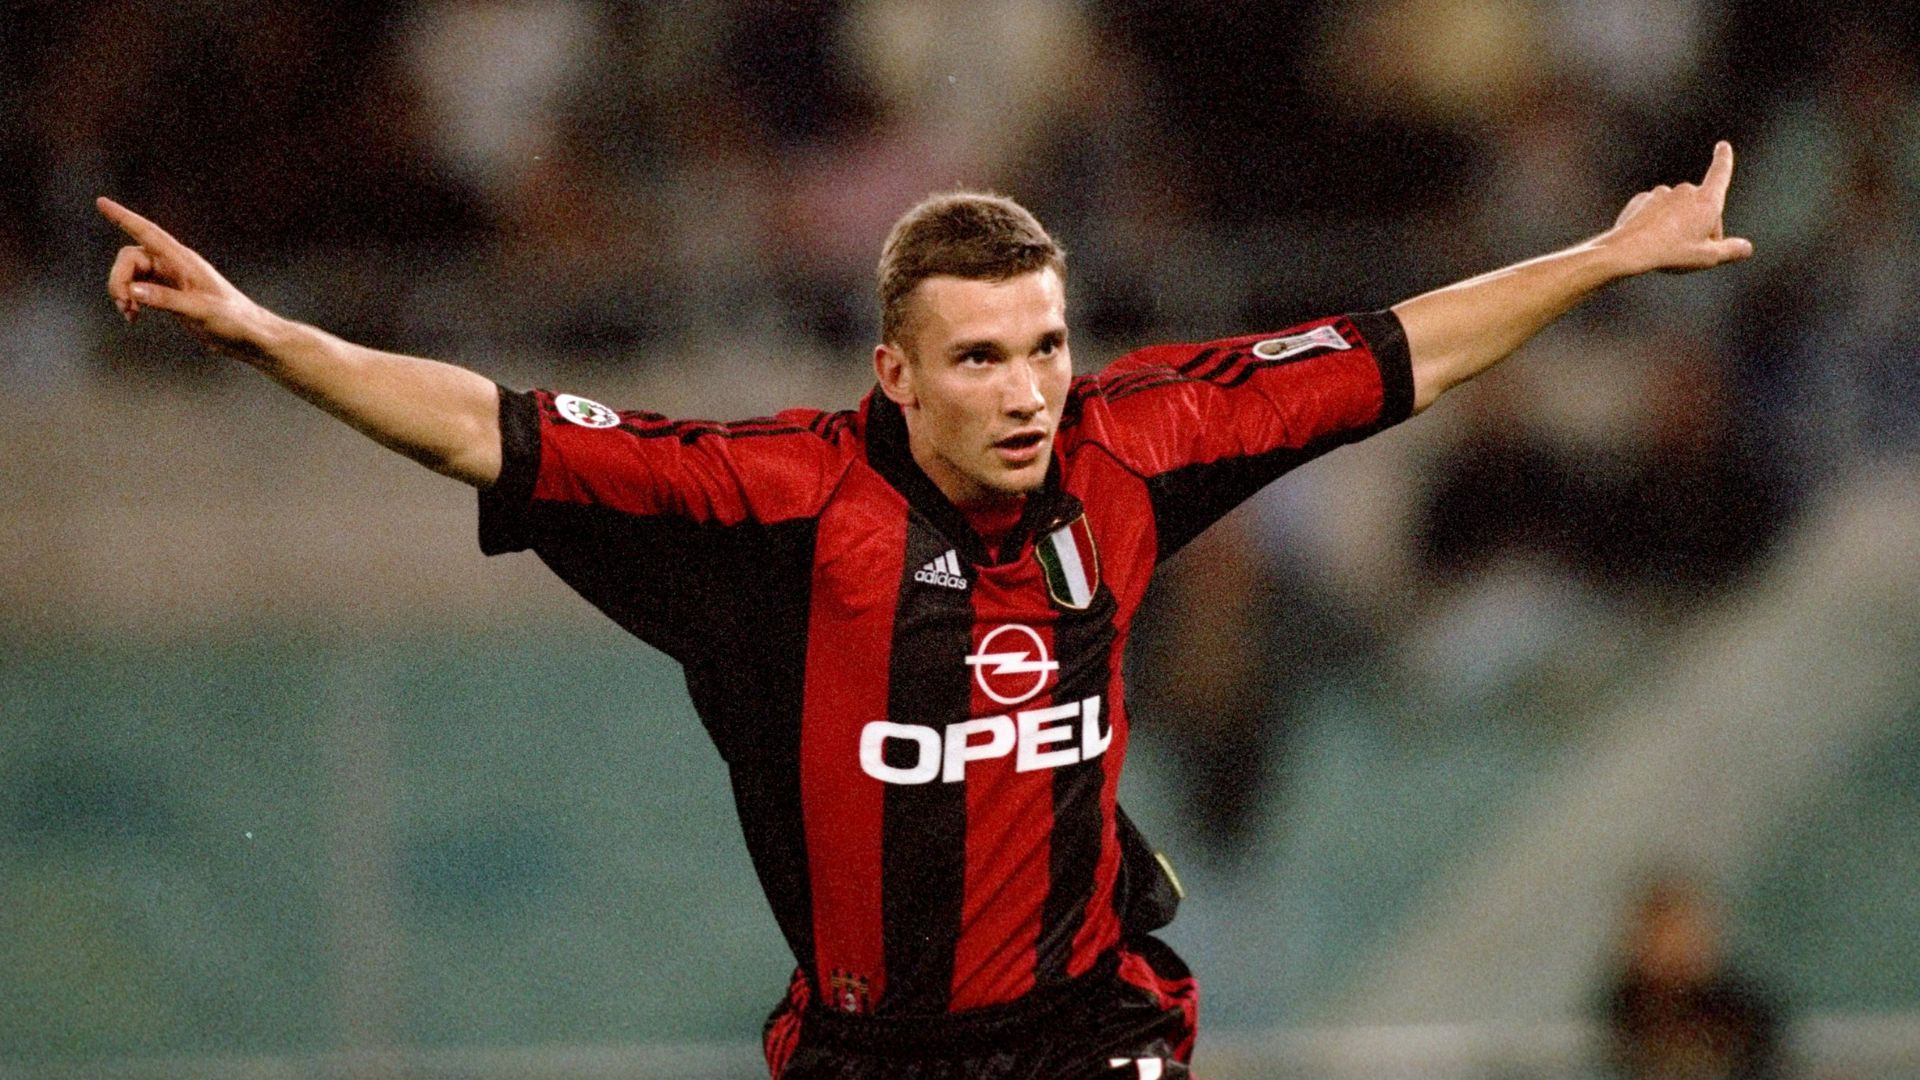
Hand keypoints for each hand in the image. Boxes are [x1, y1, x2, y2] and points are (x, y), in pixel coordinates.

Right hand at [99, 197, 276, 355]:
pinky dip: (131, 300)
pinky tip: (132, 317)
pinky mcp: (171, 295)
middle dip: (119, 278)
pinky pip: (139, 288)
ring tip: (129, 313)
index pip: (147, 232)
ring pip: (132, 274)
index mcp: (183, 261)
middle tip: (124, 304)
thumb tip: (134, 290)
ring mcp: (172, 279)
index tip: (101, 202)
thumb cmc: (233, 321)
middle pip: (130, 257)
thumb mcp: (200, 311)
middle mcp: (175, 265)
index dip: (123, 217)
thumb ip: (166, 300)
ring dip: (123, 291)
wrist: (250, 337)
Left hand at [1600, 141, 1753, 275]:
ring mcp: (1661, 193)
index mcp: (1706, 200)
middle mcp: (1685, 191)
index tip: (1722, 146)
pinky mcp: (1642, 200)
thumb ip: (1730, 250)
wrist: (1629, 250)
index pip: (1720, 173)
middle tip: (1691, 250)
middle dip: (1700, 225)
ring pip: (1676, 211)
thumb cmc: (1672, 253)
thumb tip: (1746, 248)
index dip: (1724, 160)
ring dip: (1677, 224)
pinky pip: (1655, 212)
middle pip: (1699, 207)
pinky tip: (1651, 239)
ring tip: (1668, 246)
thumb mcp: (1708, 257)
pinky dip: (1656, 223)